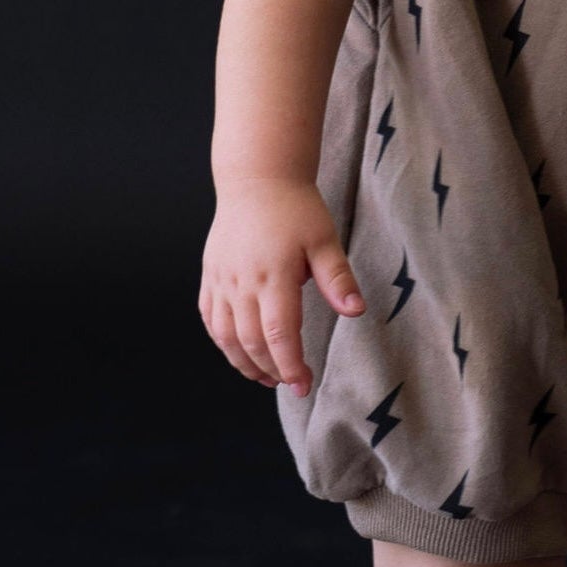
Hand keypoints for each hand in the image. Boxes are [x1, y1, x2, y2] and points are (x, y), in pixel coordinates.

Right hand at [198, 179, 365, 397]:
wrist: (256, 179)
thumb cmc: (294, 208)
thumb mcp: (324, 239)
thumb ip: (338, 278)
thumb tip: (356, 311)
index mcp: (273, 274)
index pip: (279, 334)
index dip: (290, 365)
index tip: (303, 385)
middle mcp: (242, 282)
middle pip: (251, 342)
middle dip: (272, 370)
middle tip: (291, 386)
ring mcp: (221, 280)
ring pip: (226, 336)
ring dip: (244, 363)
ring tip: (266, 378)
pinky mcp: (210, 276)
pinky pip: (210, 319)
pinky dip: (223, 342)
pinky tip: (239, 352)